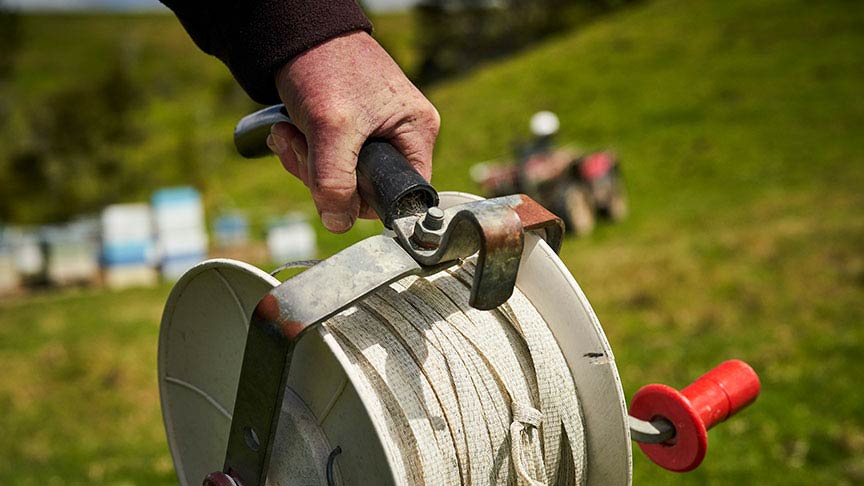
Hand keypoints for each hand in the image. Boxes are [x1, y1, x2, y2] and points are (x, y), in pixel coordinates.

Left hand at [266, 30, 439, 232]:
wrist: (298, 33)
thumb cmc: (324, 66)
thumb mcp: (330, 128)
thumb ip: (334, 181)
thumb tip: (337, 222)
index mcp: (416, 133)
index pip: (400, 194)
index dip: (363, 200)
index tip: (332, 187)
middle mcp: (402, 136)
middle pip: (365, 190)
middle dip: (323, 178)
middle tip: (299, 149)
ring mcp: (377, 134)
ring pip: (343, 179)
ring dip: (307, 164)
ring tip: (288, 135)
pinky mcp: (351, 132)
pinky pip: (330, 162)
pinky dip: (305, 152)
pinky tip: (289, 132)